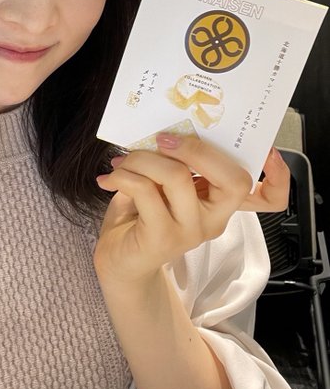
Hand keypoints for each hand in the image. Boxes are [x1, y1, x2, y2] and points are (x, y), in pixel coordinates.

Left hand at [93, 134, 288, 286]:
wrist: (119, 259)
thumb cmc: (142, 214)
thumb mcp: (164, 184)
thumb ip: (175, 163)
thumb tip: (167, 128)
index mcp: (220, 202)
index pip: (269, 199)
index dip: (280, 179)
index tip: (272, 153)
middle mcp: (214, 219)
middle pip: (231, 178)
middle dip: (195, 148)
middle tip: (162, 138)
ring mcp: (191, 231)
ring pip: (177, 176)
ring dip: (143, 158)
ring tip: (122, 161)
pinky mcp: (162, 238)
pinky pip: (145, 190)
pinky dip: (123, 176)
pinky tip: (108, 179)